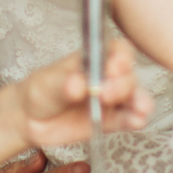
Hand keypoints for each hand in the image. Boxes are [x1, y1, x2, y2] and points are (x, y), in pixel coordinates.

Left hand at [16, 40, 151, 146]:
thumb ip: (65, 82)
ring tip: (138, 108)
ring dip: (140, 101)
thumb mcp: (49, 82)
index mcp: (96, 58)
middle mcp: (109, 77)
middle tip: (105, 94)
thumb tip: (79, 84)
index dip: (121, 57)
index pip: (118, 50)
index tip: (113, 67)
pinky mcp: (112, 121)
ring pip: (135, 97)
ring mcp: (112, 100)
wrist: (32, 118)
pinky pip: (129, 119)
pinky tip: (137, 120)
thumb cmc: (42, 90)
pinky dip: (136, 119)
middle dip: (122, 84)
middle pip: (128, 75)